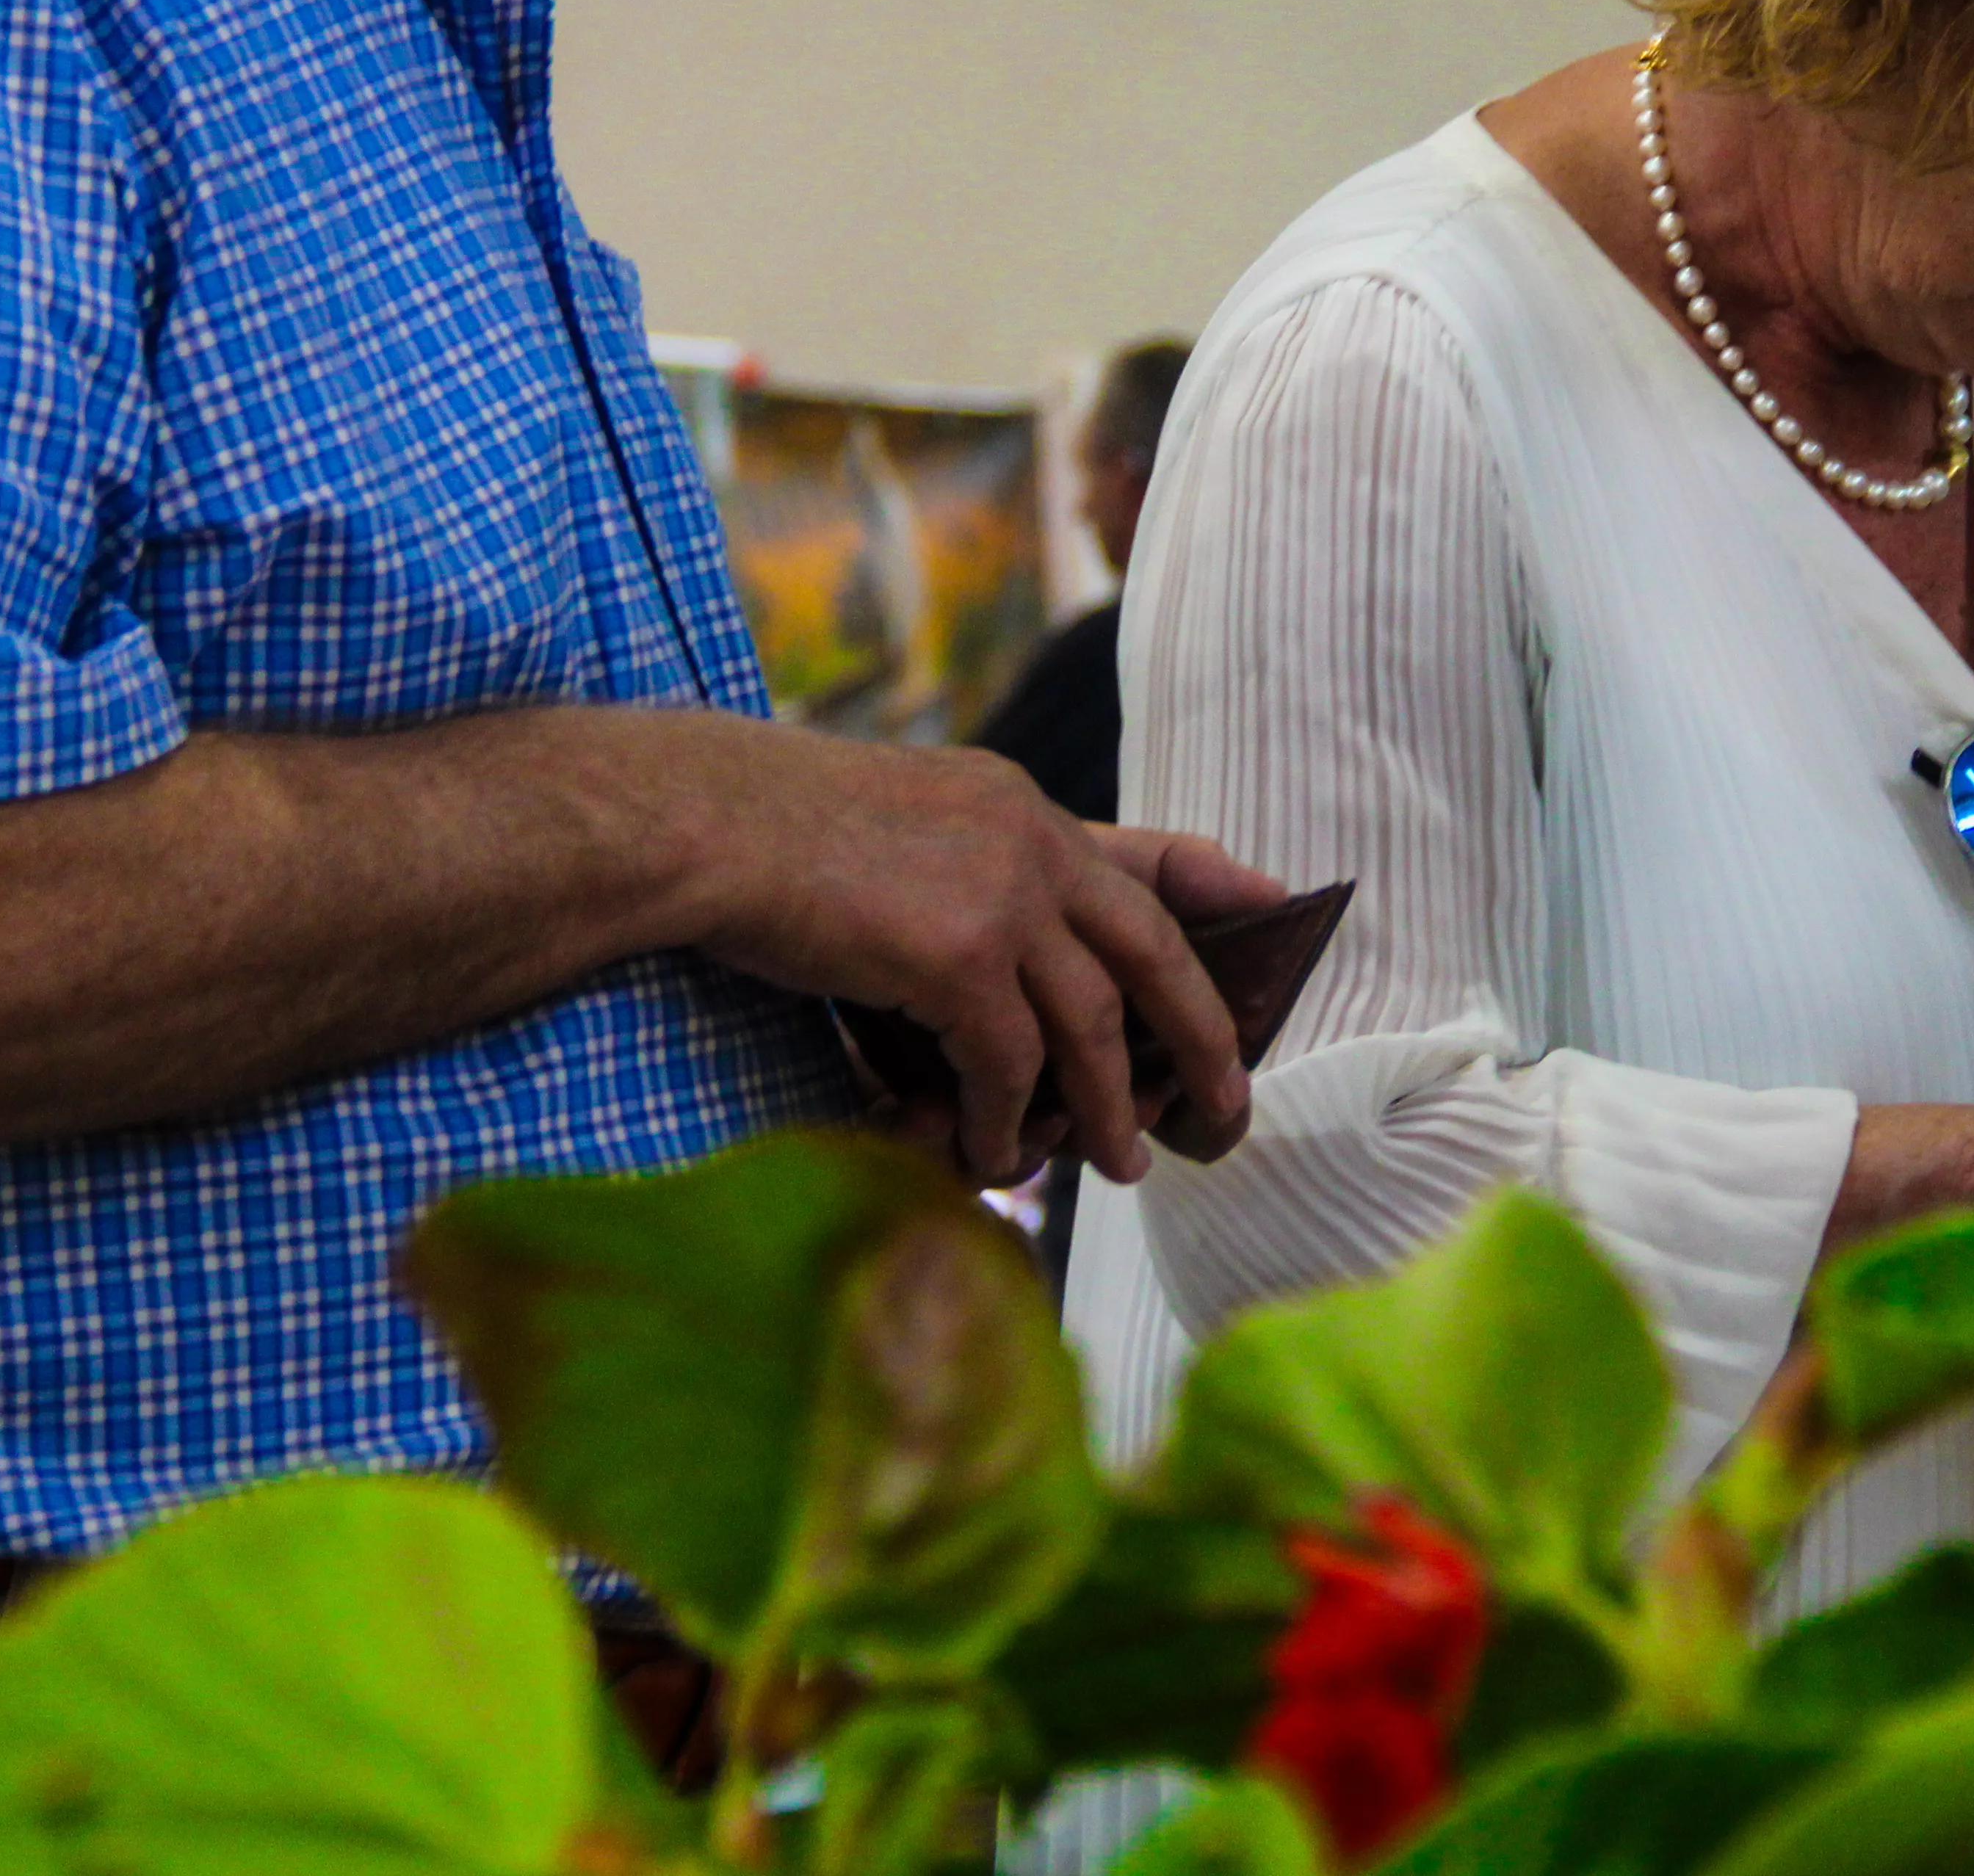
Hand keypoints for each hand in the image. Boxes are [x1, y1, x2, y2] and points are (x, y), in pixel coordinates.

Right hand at [678, 728, 1274, 1187]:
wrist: (697, 821)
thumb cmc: (763, 832)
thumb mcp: (892, 823)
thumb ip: (960, 876)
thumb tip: (991, 985)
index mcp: (1016, 807)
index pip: (1146, 849)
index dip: (1217, 883)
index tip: (1276, 904)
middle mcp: (1029, 843)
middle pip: (1153, 952)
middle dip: (1202, 1037)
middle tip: (1226, 1106)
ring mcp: (1003, 897)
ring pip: (1093, 1026)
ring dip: (1109, 1109)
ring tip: (1121, 1166)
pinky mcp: (959, 956)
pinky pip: (1008, 1067)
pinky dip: (1003, 1123)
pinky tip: (986, 1158)